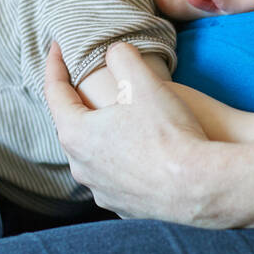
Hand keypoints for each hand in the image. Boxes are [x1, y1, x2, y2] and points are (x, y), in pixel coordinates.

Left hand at [43, 41, 217, 224]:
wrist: (199, 186)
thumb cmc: (168, 135)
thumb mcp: (145, 83)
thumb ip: (123, 58)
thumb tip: (115, 51)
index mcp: (76, 134)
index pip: (54, 92)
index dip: (55, 65)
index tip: (58, 46)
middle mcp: (80, 167)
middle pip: (73, 125)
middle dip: (79, 102)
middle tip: (89, 83)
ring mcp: (100, 190)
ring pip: (94, 155)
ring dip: (102, 135)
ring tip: (120, 121)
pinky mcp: (123, 207)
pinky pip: (116, 178)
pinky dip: (122, 162)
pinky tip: (141, 154)